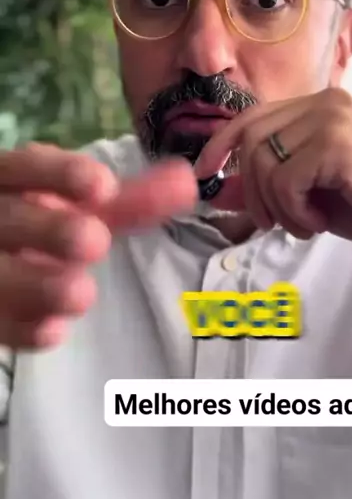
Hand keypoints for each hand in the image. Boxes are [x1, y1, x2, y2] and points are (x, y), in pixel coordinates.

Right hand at [0, 143, 196, 349]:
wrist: (3, 264)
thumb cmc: (48, 225)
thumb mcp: (81, 209)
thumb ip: (131, 200)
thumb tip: (187, 183)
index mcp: (9, 182)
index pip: (23, 168)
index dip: (58, 173)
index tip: (104, 186)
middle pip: (7, 219)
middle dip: (50, 229)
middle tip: (95, 242)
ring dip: (37, 284)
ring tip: (81, 294)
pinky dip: (19, 328)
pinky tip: (52, 331)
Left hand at [196, 88, 351, 255]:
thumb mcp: (308, 191)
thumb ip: (267, 181)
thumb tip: (217, 185)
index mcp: (319, 104)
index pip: (253, 115)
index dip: (221, 143)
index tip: (204, 172)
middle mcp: (325, 102)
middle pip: (252, 138)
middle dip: (250, 189)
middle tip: (270, 222)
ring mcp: (333, 120)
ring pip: (264, 162)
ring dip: (275, 207)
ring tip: (304, 223)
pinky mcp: (338, 146)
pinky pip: (285, 181)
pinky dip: (293, 212)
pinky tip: (318, 222)